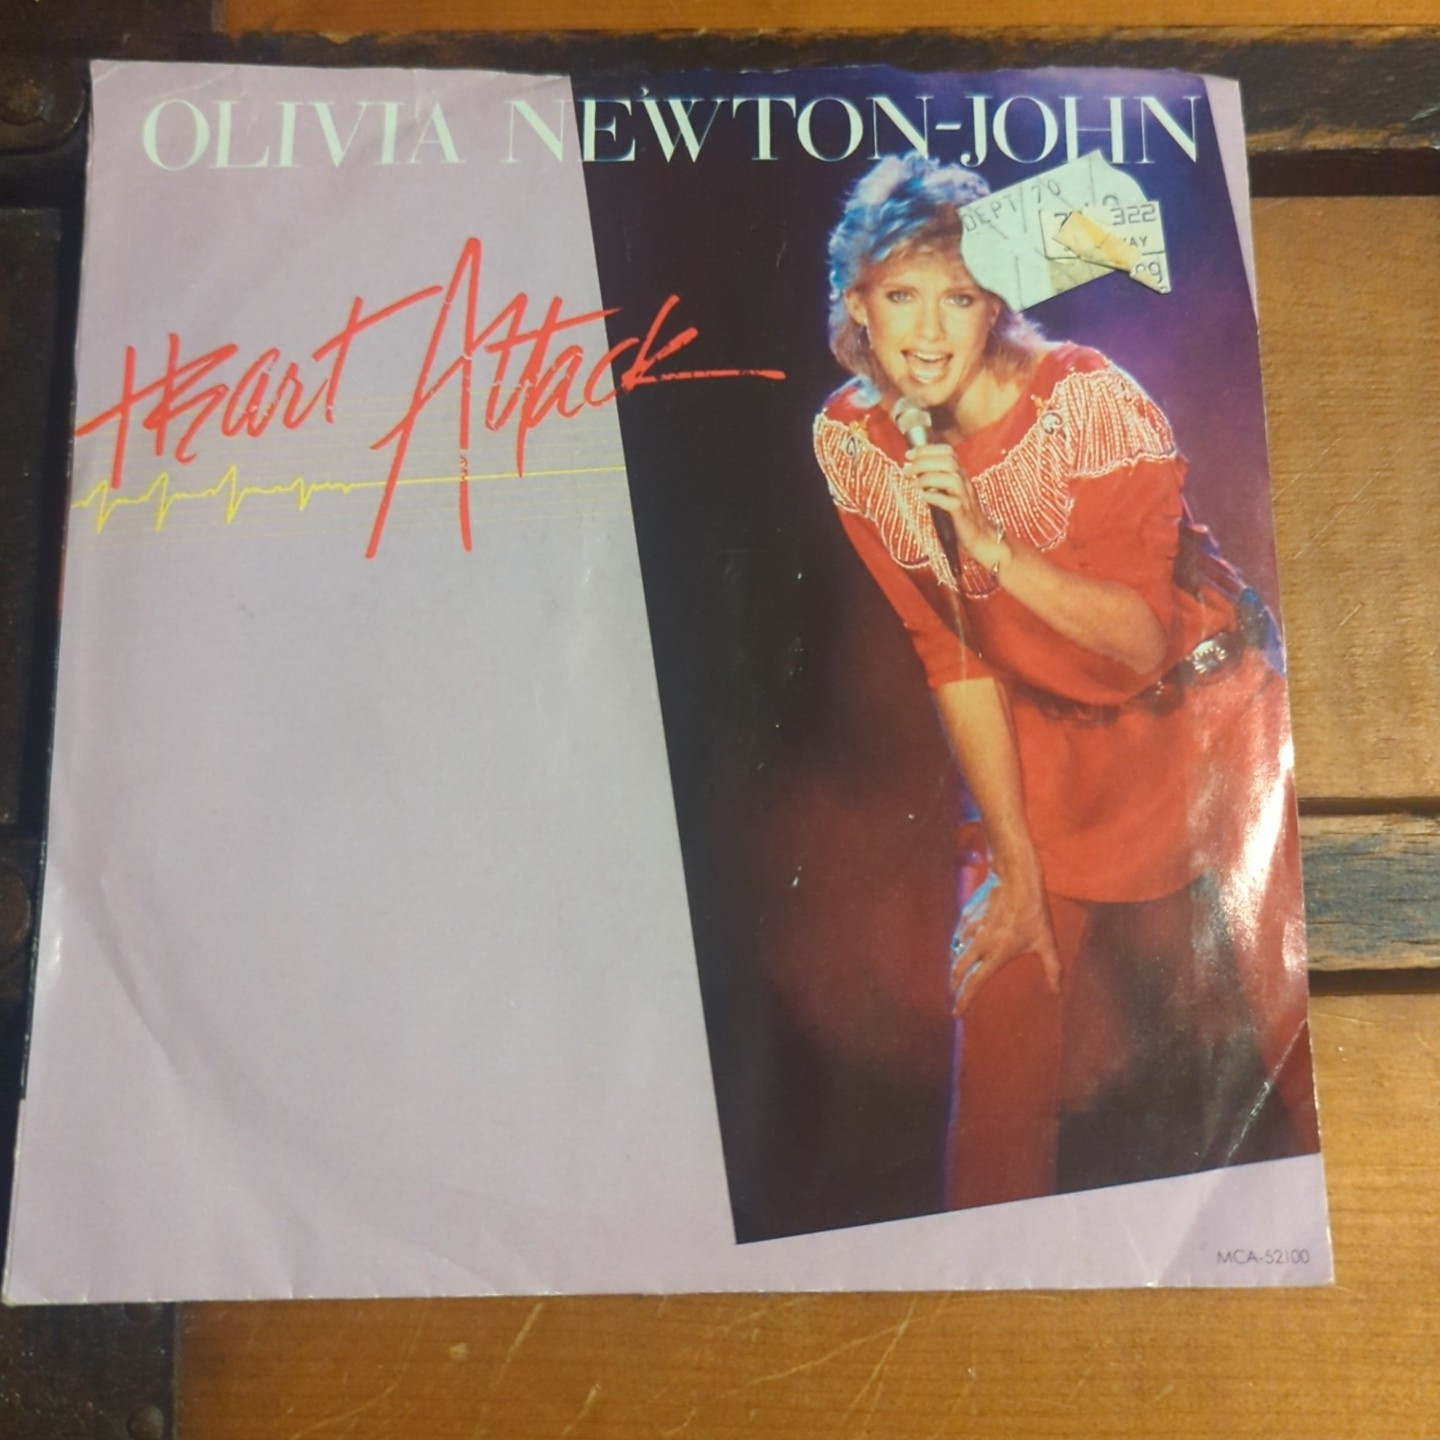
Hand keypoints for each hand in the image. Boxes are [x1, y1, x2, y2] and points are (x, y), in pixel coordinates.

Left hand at [904, 444, 1004, 569]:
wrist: (982, 539)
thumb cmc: (960, 517)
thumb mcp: (949, 494)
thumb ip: (936, 482)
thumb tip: (913, 472)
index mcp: (961, 476)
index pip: (947, 452)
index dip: (926, 450)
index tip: (908, 455)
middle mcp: (965, 483)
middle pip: (947, 462)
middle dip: (923, 461)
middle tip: (905, 470)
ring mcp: (965, 498)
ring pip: (950, 478)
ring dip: (927, 478)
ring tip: (912, 484)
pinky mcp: (963, 515)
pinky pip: (950, 502)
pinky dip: (934, 497)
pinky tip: (922, 497)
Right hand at [949, 868, 1060, 1017]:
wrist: (1015, 878)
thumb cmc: (1033, 910)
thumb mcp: (1046, 940)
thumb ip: (1052, 968)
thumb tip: (1057, 992)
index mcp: (998, 953)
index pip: (975, 982)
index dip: (963, 999)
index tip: (956, 1012)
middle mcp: (981, 943)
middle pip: (959, 969)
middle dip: (954, 984)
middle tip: (953, 993)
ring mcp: (971, 928)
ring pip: (956, 952)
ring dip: (954, 965)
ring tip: (955, 974)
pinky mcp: (967, 915)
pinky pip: (959, 936)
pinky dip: (957, 945)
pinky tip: (960, 948)